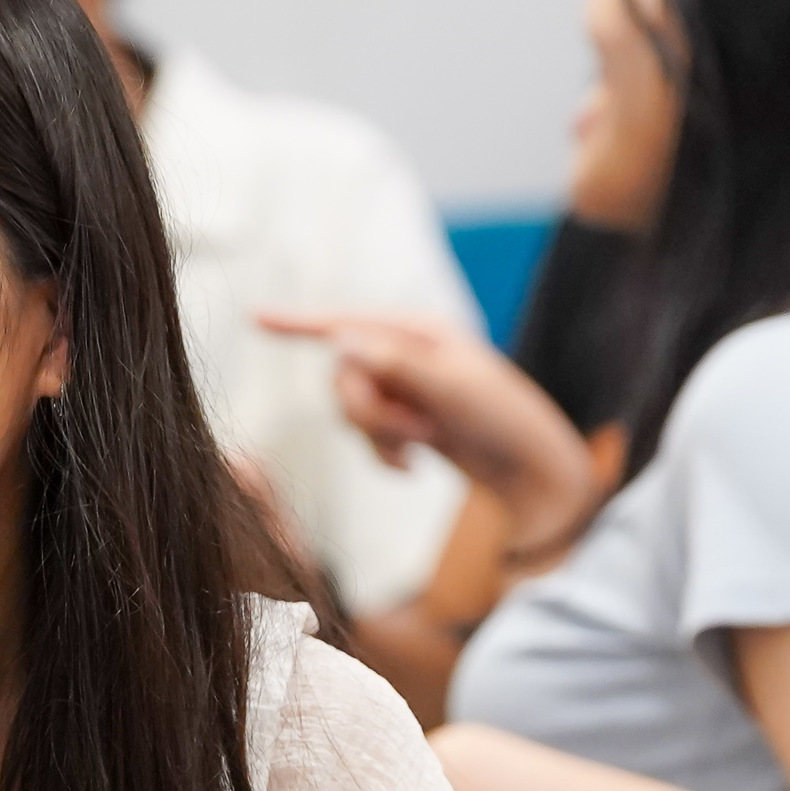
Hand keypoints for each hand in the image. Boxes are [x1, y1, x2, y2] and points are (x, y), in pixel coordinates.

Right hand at [255, 311, 599, 562]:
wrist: (535, 472)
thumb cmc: (506, 421)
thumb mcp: (454, 389)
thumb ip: (397, 365)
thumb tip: (341, 339)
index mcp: (419, 331)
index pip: (347, 323)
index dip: (297, 323)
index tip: (254, 318)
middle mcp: (406, 354)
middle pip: (342, 377)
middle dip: (367, 413)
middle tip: (413, 436)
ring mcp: (404, 389)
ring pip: (349, 410)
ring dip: (377, 437)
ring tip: (420, 450)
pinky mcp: (405, 421)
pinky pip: (366, 436)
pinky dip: (382, 454)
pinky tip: (414, 468)